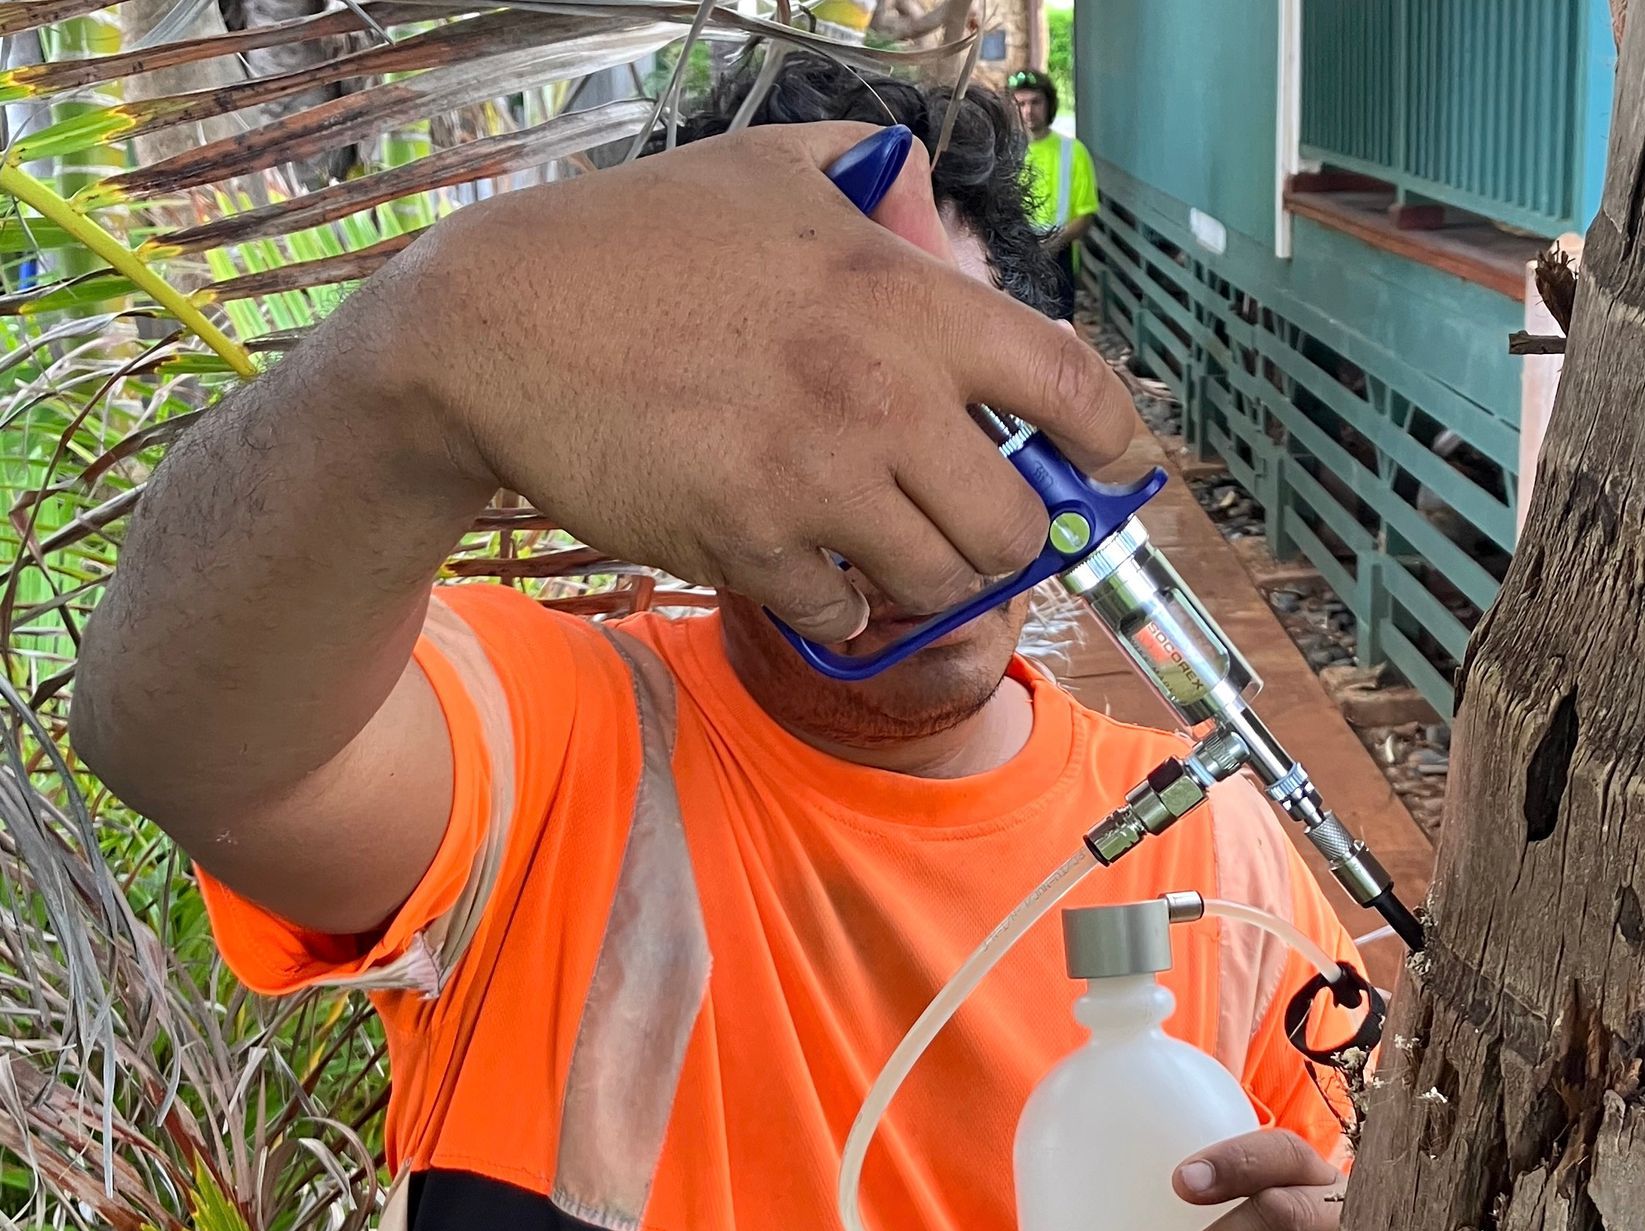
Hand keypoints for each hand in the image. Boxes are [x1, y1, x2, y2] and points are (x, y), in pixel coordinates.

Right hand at [359, 121, 1135, 642]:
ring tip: (893, 550)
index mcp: (904, 299)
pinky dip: (844, 605)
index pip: (1069, 382)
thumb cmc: (631, 243)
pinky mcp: (750, 544)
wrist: (497, 327)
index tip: (1116, 469)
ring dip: (929, 576)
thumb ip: (869, 175)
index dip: (1115, 442)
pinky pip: (845, 614)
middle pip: (1019, 519)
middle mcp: (880, 394)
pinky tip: (815, 571)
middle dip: (1010, 535)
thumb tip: (924, 184)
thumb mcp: (765, 169)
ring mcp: (817, 479)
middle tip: (974, 524)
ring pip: (943, 579)